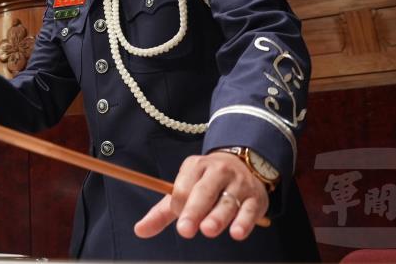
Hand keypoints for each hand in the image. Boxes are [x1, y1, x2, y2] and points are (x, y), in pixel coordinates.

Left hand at [134, 151, 268, 240]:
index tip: (178, 218)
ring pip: (227, 202)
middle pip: (204, 192)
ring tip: (208, 230)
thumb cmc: (207, 183)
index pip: (184, 186)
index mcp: (196, 166)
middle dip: (194, 211)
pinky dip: (244, 221)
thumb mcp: (184, 190)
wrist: (245, 163)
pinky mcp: (255, 198)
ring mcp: (238, 184)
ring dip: (218, 216)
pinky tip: (237, 233)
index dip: (179, 204)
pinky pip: (249, 210)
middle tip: (185, 229)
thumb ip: (162, 212)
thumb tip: (139, 230)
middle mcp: (218, 172)